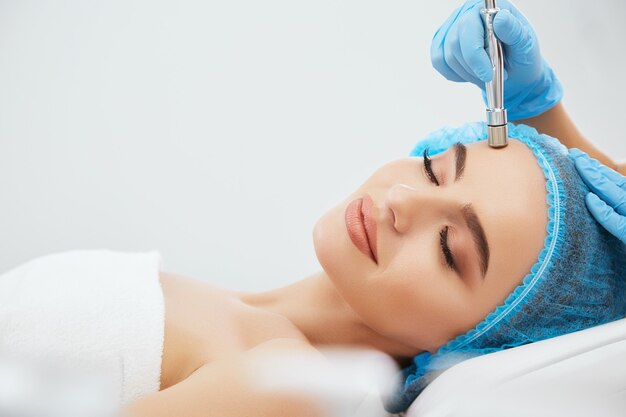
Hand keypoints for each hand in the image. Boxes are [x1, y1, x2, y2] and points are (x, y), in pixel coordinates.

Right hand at [431, 0, 562, 119]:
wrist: (515, 72)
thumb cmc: (521, 55)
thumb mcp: (526, 44)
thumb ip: (514, 31)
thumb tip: (500, 19)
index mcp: (488, 9)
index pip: (469, 26)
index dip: (475, 53)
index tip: (487, 74)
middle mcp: (466, 14)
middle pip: (454, 43)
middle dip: (472, 67)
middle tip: (490, 77)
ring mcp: (452, 29)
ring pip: (446, 56)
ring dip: (466, 73)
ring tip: (484, 76)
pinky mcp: (443, 44)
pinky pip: (438, 62)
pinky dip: (454, 74)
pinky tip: (469, 74)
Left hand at [569, 148, 625, 242]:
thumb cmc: (625, 263)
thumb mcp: (619, 233)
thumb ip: (614, 215)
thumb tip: (592, 202)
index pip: (619, 188)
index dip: (600, 173)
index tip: (579, 160)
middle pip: (618, 187)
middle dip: (595, 170)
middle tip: (573, 154)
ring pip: (620, 199)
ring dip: (598, 181)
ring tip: (578, 165)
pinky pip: (621, 226)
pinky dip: (605, 213)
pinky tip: (590, 201)